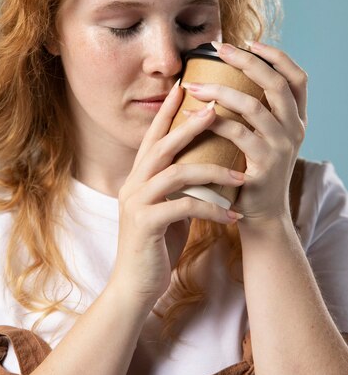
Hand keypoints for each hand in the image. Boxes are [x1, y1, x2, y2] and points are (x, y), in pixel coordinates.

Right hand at [109, 80, 245, 309]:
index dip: (167, 112)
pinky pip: (183, 208)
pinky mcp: (145, 225)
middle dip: (188, 125)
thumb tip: (207, 167)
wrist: (134, 286)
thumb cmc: (156, 244)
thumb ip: (179, 187)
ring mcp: (136, 203)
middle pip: (161, 145)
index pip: (153, 138)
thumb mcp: (168, 208)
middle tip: (214, 109)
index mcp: (139, 177)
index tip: (185, 88)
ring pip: (175, 173)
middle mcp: (133, 184)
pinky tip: (233, 215)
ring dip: (211, 171)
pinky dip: (211, 208)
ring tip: (240, 173)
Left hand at [182, 41, 307, 224]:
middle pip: (277, 83)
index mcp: (296, 118)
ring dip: (219, 90)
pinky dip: (210, 120)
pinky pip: (236, 134)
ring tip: (193, 84)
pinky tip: (190, 114)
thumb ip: (257, 110)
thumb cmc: (253, 168)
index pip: (297, 78)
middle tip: (219, 48)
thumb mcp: (265, 137)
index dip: (276, 56)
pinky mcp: (264, 165)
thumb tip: (228, 74)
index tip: (250, 42)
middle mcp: (294, 129)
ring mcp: (282, 147)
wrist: (260, 213)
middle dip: (247, 61)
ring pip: (253, 106)